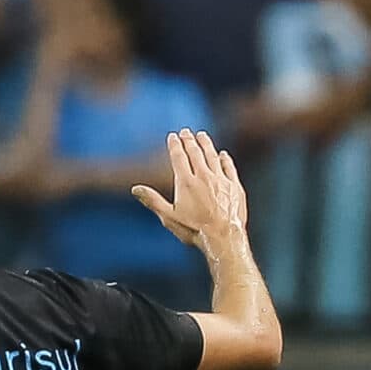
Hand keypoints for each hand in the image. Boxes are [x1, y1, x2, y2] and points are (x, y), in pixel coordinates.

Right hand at [131, 129, 249, 251]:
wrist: (223, 238)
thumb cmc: (194, 230)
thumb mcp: (169, 217)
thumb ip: (153, 201)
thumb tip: (135, 188)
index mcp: (186, 182)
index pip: (179, 157)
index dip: (175, 145)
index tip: (173, 136)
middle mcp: (203, 177)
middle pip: (195, 152)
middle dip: (189, 140)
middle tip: (186, 132)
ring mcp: (221, 180)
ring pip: (212, 156)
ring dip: (206, 144)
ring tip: (202, 136)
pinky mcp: (234, 187)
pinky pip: (229, 168)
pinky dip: (225, 159)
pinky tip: (223, 155)